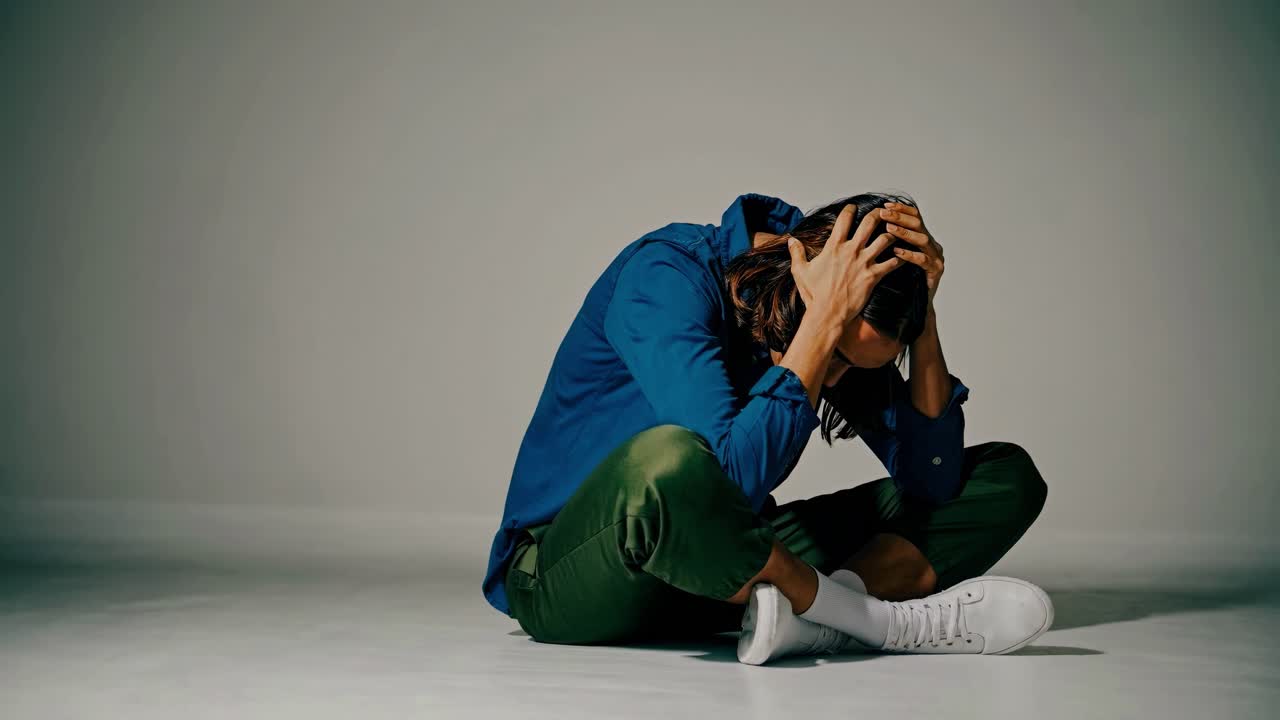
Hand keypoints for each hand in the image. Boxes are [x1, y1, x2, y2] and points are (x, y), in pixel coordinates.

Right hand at [786, 203, 904, 327]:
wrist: (827, 313)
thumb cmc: (814, 294)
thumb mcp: (800, 271)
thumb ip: (797, 253)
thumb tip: (791, 241)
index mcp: (834, 247)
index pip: (844, 220)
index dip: (850, 209)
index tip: (854, 206)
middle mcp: (851, 251)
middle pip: (870, 223)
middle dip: (878, 214)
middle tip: (882, 211)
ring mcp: (864, 262)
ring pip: (885, 239)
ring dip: (892, 233)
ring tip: (896, 231)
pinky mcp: (874, 276)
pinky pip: (892, 263)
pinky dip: (900, 258)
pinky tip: (905, 255)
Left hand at [881, 202, 944, 304]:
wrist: (914, 306)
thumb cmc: (900, 281)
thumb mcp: (893, 257)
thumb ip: (886, 241)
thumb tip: (865, 226)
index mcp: (921, 238)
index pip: (914, 217)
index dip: (900, 209)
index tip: (884, 205)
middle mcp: (931, 245)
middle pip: (918, 224)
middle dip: (900, 217)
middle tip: (883, 213)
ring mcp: (936, 257)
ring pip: (922, 239)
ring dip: (905, 233)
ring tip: (888, 229)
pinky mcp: (936, 271)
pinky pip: (924, 260)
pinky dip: (910, 255)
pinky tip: (897, 252)